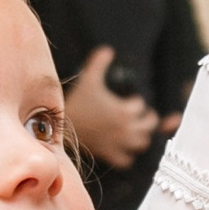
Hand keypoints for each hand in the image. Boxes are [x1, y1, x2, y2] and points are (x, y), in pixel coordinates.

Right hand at [65, 46, 157, 167]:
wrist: (60, 127)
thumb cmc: (76, 102)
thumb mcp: (88, 79)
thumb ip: (99, 62)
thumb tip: (108, 49)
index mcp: (123, 110)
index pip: (141, 106)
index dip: (136, 102)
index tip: (129, 101)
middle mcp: (125, 129)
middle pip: (148, 125)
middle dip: (146, 119)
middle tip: (139, 116)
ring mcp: (118, 144)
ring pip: (142, 143)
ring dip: (141, 136)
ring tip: (134, 131)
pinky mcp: (109, 155)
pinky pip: (127, 160)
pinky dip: (128, 155)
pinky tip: (122, 148)